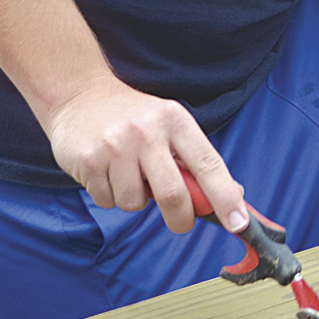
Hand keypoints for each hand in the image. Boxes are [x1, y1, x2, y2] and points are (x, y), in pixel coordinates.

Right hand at [42, 77, 247, 234]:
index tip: (239, 223)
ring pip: (135, 203)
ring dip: (135, 200)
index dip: (225, 197)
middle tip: (180, 222)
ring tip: (127, 174)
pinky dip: (110, 195)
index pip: (208, 164)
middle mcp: (148, 131)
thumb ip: (195, 161)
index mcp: (176, 121)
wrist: (79, 94)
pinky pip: (107, 201)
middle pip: (174, 195)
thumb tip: (231, 198)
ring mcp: (116, 146)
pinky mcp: (89, 161)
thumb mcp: (169, 126)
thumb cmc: (134, 118)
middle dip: (181, 219)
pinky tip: (106, 170)